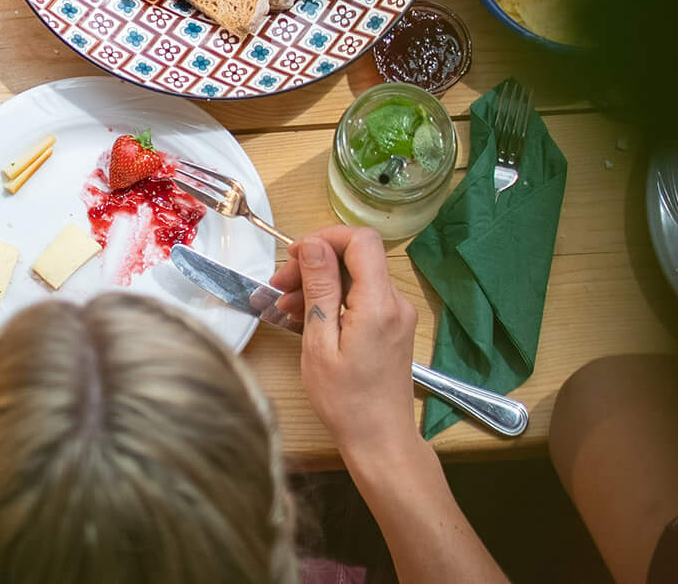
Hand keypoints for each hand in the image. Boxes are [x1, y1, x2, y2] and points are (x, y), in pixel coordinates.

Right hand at [272, 226, 420, 462]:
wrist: (380, 440)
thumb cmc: (345, 400)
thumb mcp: (320, 342)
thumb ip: (319, 288)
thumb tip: (312, 244)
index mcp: (379, 304)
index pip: (360, 240)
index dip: (325, 237)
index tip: (294, 256)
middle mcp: (396, 303)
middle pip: (356, 257)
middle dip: (315, 262)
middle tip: (279, 286)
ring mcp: (397, 315)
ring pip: (356, 276)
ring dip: (320, 282)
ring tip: (286, 305)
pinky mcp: (393, 326)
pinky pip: (362, 296)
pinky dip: (334, 299)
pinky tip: (307, 317)